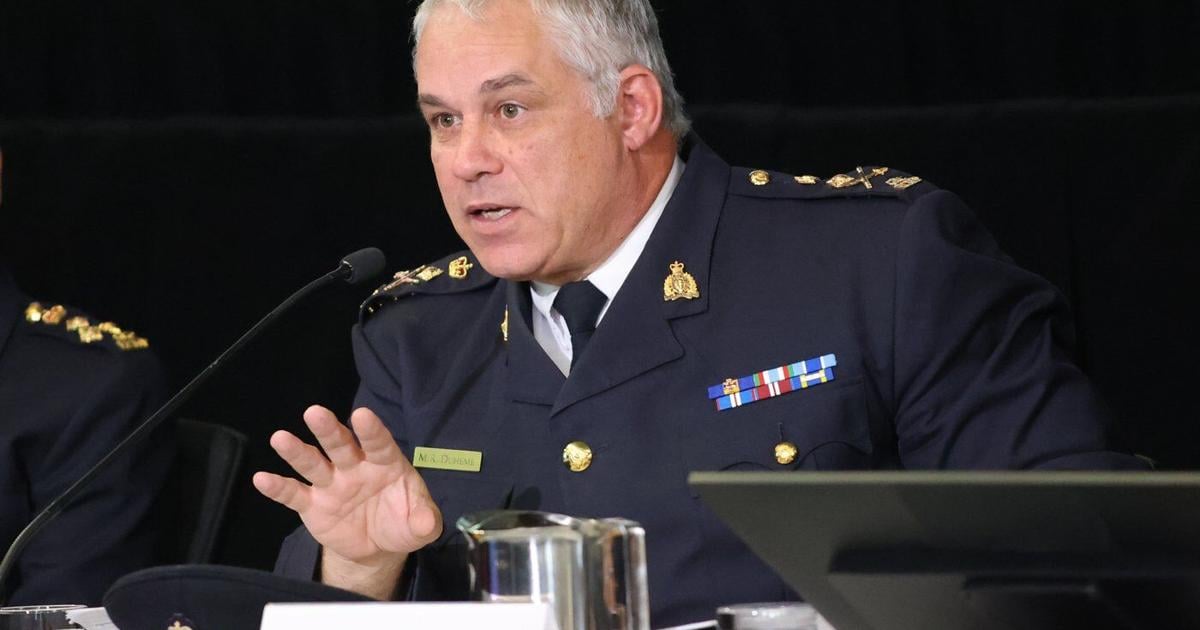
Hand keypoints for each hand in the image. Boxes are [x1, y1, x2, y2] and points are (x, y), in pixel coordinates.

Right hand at [253, 405, 440, 593]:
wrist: (378, 548)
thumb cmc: (402, 522)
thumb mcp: (420, 525)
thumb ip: (425, 521)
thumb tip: (427, 524)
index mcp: (384, 463)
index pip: (378, 443)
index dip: (371, 430)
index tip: (362, 415)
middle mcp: (355, 467)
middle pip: (340, 444)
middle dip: (328, 430)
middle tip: (315, 413)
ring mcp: (332, 484)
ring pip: (313, 463)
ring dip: (297, 451)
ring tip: (280, 438)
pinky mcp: (313, 505)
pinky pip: (294, 494)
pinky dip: (278, 488)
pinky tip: (262, 479)